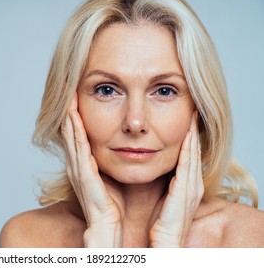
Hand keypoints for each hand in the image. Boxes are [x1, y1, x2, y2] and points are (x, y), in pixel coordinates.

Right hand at [61, 93, 123, 246]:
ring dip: (69, 113)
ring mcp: (77, 167)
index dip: (74, 114)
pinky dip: (75, 129)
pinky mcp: (83, 173)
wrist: (106, 225)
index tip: (76, 94)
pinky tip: (73, 115)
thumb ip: (106, 162)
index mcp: (82, 164)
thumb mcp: (107, 177)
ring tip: (68, 94)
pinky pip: (78, 146)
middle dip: (68, 108)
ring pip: (70, 134)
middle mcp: (76, 163)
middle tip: (67, 87)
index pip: (76, 133)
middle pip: (69, 130)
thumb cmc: (109, 204)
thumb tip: (119, 146)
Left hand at [149, 112, 203, 246]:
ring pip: (193, 155)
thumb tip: (159, 168)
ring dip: (193, 135)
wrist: (165, 243)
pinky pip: (187, 167)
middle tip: (194, 110)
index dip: (189, 137)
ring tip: (193, 117)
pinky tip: (187, 137)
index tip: (187, 119)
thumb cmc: (162, 222)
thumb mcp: (165, 197)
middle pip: (194, 151)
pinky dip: (188, 150)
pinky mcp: (184, 193)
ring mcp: (191, 188)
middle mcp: (193, 184)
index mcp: (187, 185)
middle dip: (194, 131)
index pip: (189, 155)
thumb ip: (166, 182)